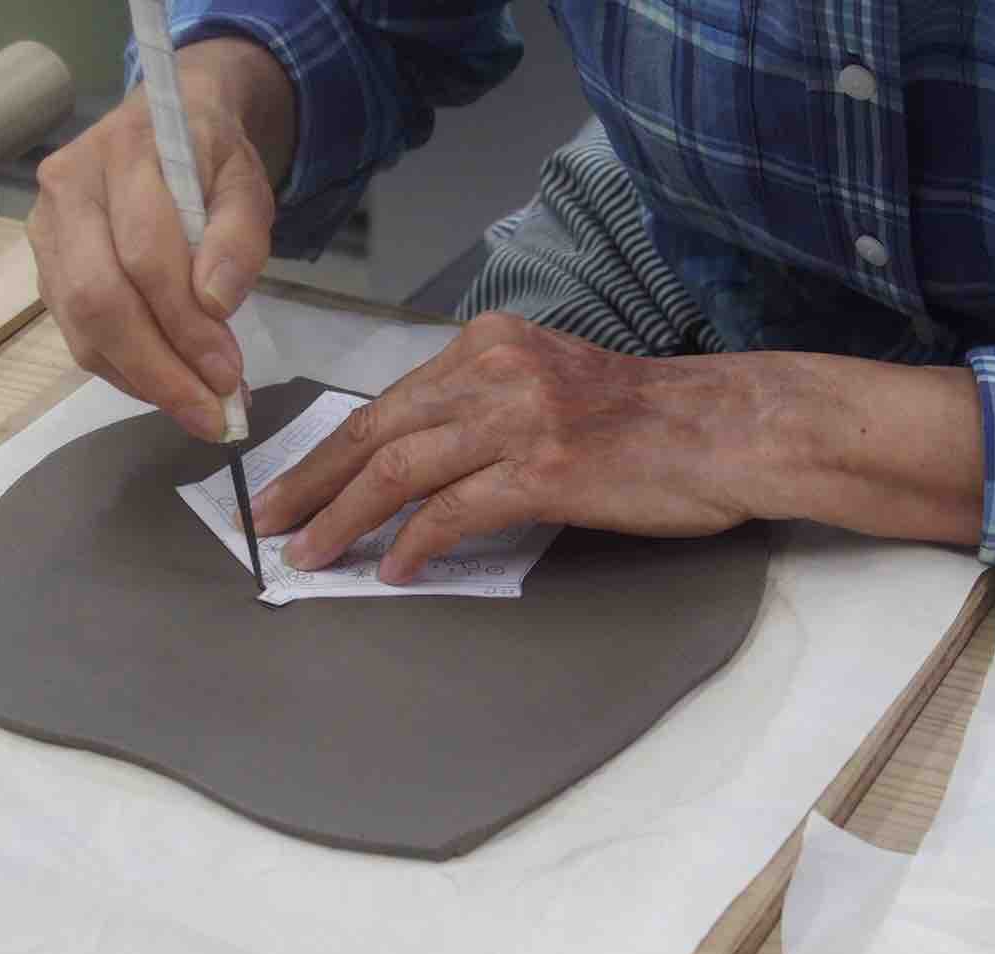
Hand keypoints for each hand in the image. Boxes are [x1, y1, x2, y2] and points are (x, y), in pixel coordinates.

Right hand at [26, 38, 294, 439]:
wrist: (167, 126)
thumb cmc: (211, 157)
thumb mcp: (247, 185)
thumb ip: (238, 238)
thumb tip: (215, 304)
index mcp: (124, 153)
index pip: (145, 254)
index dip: (186, 323)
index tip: (229, 375)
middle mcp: (67, 190)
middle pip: (100, 299)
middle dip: (159, 370)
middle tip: (212, 416)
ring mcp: (46, 231)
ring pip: (81, 326)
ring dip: (142, 381)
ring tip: (199, 410)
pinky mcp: (46, 268)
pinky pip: (79, 335)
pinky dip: (126, 372)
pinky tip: (170, 387)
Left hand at [251, 313, 785, 583]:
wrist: (726, 428)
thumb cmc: (643, 416)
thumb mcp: (551, 382)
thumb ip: (485, 404)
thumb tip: (420, 455)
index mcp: (490, 342)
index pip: (390, 399)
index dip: (331, 448)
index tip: (293, 483)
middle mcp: (495, 367)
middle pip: (378, 429)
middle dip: (313, 481)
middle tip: (268, 522)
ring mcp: (519, 416)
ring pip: (400, 469)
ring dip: (344, 518)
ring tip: (310, 556)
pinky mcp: (544, 467)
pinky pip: (455, 510)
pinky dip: (415, 543)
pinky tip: (392, 569)